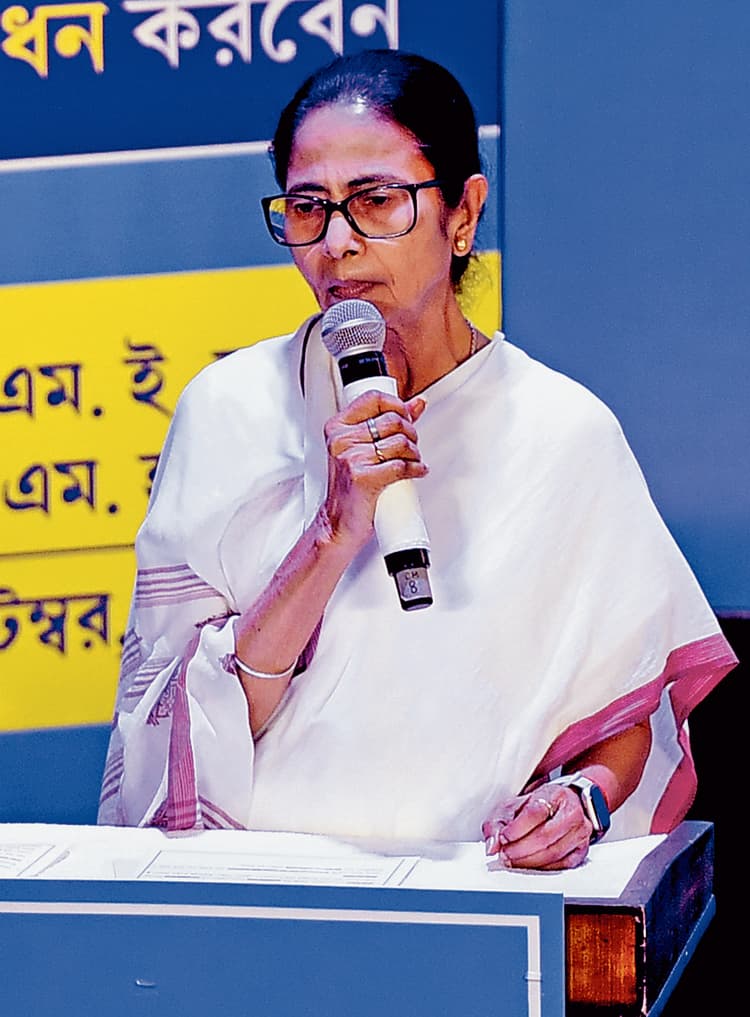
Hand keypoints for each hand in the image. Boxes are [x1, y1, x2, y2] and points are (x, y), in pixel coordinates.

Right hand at [321, 390, 427, 550]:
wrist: (337, 524)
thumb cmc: (349, 488)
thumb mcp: (363, 449)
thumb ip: (389, 423)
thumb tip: (418, 403)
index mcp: (338, 428)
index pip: (374, 398)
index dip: (397, 405)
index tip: (406, 416)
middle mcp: (341, 440)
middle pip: (393, 420)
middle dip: (411, 433)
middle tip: (411, 447)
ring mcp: (351, 459)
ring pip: (401, 443)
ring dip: (415, 454)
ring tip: (412, 462)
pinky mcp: (364, 478)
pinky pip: (403, 466)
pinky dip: (417, 469)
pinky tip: (417, 471)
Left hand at [482, 786, 592, 870]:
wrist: (565, 806)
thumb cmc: (538, 806)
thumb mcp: (514, 806)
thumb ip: (497, 823)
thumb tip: (491, 845)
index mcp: (554, 794)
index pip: (536, 812)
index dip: (517, 828)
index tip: (503, 838)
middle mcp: (572, 812)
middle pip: (545, 836)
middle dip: (520, 849)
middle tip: (505, 855)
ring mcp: (580, 832)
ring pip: (554, 853)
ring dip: (529, 861)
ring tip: (513, 861)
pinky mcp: (582, 850)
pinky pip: (562, 865)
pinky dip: (543, 868)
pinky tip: (530, 866)